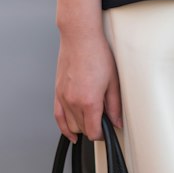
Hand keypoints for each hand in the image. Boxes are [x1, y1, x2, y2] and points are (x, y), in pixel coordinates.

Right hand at [54, 22, 122, 142]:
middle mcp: (73, 102)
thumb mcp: (113, 81)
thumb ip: (114, 106)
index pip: (93, 132)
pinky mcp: (57, 92)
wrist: (80, 37)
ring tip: (91, 119)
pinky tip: (70, 132)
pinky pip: (58, 117)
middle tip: (102, 119)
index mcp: (89, 101)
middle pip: (82, 129)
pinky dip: (64, 127)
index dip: (101, 134)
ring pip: (70, 125)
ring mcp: (63, 97)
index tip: (106, 130)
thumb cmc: (96, 54)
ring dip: (81, 126)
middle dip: (93, 128)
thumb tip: (116, 121)